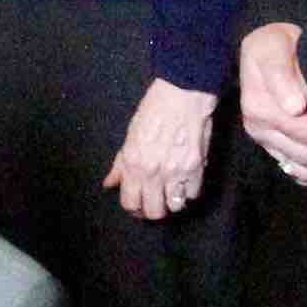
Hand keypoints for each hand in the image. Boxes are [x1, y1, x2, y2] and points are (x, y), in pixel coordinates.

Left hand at [104, 78, 218, 221]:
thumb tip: (109, 184)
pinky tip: (185, 180)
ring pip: (175, 207)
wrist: (182, 94)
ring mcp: (177, 172)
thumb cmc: (154, 110)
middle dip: (153, 209)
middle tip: (154, 200)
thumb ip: (120, 164)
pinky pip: (193, 193)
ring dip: (172, 201)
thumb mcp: (130, 136)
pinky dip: (189, 191)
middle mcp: (154, 172)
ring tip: (171, 191)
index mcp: (134, 164)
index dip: (133, 208)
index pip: (130, 203)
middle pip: (154, 212)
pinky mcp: (197, 167)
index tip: (138, 203)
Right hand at [239, 23, 306, 187]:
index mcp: (258, 108)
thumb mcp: (274, 46)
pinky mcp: (277, 151)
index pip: (302, 132)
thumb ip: (281, 73)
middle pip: (305, 155)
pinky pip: (302, 175)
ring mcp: (268, 144)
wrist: (272, 49)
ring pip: (304, 170)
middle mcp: (259, 130)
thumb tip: (294, 108)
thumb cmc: (278, 43)